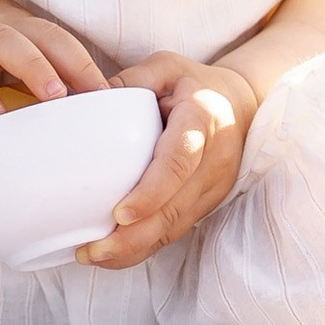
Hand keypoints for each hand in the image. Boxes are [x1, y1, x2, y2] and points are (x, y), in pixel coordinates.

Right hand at [0, 0, 107, 120]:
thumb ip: (9, 91)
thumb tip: (28, 133)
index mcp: (18, 28)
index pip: (64, 42)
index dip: (91, 67)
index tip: (118, 101)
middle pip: (46, 36)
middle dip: (76, 64)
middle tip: (100, 98)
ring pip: (6, 43)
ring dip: (35, 68)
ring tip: (56, 97)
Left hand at [78, 53, 260, 267]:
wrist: (241, 105)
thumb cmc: (193, 84)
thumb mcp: (164, 67)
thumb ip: (129, 81)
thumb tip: (83, 99)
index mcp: (201, 121)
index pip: (179, 163)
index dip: (151, 192)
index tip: (120, 214)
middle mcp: (212, 160)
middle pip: (174, 207)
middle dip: (133, 236)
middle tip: (91, 250)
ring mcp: (212, 187)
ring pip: (174, 227)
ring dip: (134, 248)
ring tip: (92, 256)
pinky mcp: (206, 204)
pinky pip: (175, 231)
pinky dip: (144, 247)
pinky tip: (113, 254)